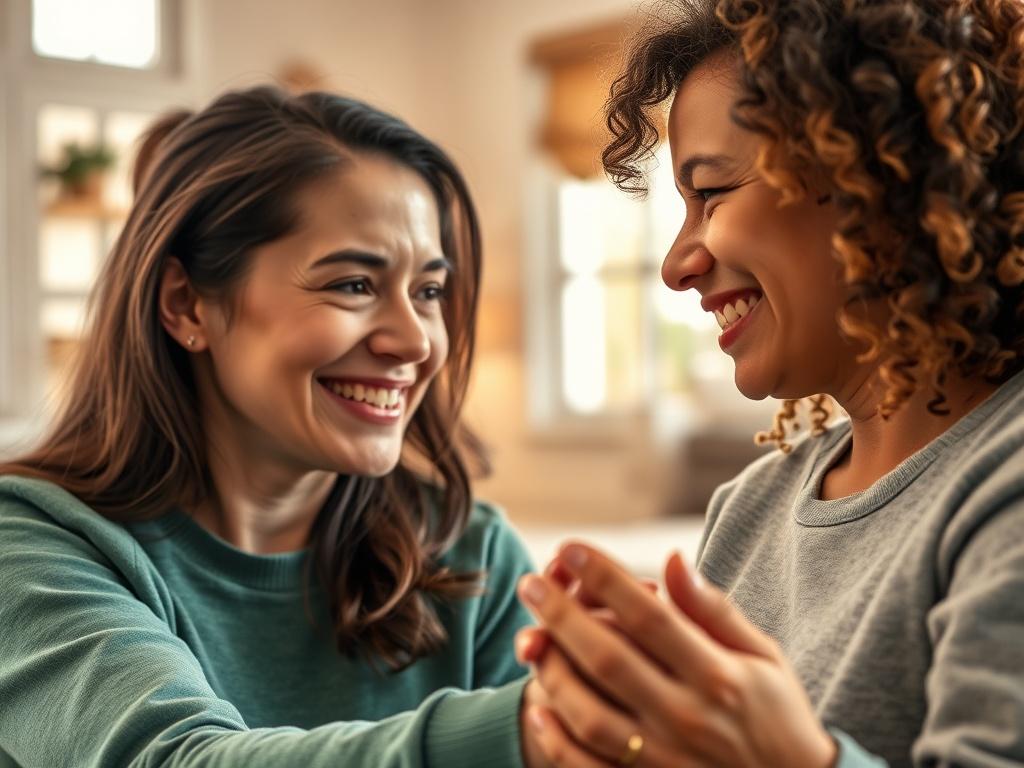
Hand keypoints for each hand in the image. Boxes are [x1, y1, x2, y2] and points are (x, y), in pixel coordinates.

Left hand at [516, 543, 837, 767]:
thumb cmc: (778, 715)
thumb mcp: (762, 655)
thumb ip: (713, 610)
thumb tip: (672, 558)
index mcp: (719, 676)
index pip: (649, 616)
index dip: (604, 577)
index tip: (568, 547)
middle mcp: (688, 718)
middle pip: (609, 659)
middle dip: (561, 615)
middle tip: (529, 583)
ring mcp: (665, 760)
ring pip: (589, 715)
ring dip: (552, 672)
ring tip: (532, 638)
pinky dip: (555, 741)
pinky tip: (538, 706)